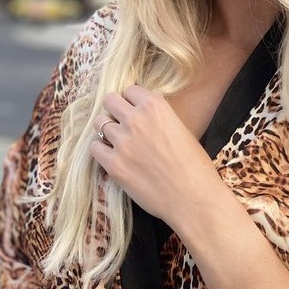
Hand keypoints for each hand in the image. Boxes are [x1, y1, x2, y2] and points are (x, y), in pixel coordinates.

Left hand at [91, 85, 225, 228]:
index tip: (135, 111)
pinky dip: (101, 150)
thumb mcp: (180, 129)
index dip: (132, 101)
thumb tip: (143, 114)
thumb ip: (159, 117)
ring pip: (99, 123)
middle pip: (110, 100)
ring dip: (107, 131)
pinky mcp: (113, 164)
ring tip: (117, 142)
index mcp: (155, 106)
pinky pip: (94, 148)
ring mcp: (122, 141)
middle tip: (122, 124)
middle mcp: (136, 119)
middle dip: (115, 110)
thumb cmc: (194, 166)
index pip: (130, 90)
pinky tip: (112, 157)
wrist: (193, 198)